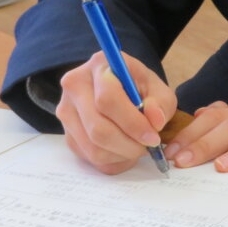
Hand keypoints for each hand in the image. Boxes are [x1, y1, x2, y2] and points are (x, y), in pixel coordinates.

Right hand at [56, 51, 176, 174]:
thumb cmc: (138, 88)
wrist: (119, 90)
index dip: (133, 123)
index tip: (153, 137)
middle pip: (98, 129)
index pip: (107, 100)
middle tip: (148, 147)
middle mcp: (75, 86)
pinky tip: (124, 149)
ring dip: (122, 155)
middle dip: (128, 145)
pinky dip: (113, 161)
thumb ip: (161, 102)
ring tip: (137, 147)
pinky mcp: (67, 133)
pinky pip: (90, 157)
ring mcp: (66, 111)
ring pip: (93, 148)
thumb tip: (155, 120)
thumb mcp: (157, 89)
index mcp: (98, 65)